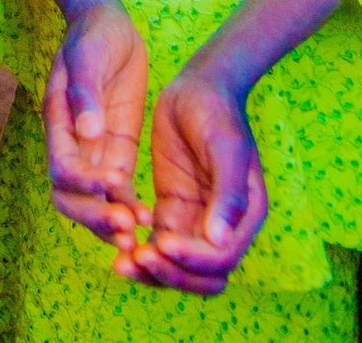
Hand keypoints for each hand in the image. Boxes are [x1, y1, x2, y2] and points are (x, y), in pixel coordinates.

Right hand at [44, 2, 149, 249]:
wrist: (108, 23)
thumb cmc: (93, 35)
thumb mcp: (87, 56)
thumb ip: (85, 93)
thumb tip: (87, 133)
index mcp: (59, 123)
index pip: (62, 169)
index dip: (83, 184)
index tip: (113, 183)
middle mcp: (74, 145)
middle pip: (71, 198)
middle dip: (94, 217)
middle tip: (126, 229)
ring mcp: (96, 151)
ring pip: (95, 202)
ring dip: (111, 223)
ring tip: (138, 237)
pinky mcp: (118, 152)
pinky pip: (119, 192)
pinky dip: (129, 209)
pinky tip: (150, 220)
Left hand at [122, 70, 266, 294]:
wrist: (198, 86)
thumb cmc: (217, 112)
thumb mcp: (226, 147)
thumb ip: (227, 193)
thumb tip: (219, 240)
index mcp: (244, 216)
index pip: (220, 259)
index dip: (192, 260)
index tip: (161, 242)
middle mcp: (222, 226)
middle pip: (200, 276)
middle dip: (170, 274)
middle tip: (136, 257)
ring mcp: (194, 219)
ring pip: (176, 266)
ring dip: (152, 272)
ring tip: (120, 262)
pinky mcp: (171, 209)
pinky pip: (157, 243)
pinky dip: (140, 251)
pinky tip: (117, 243)